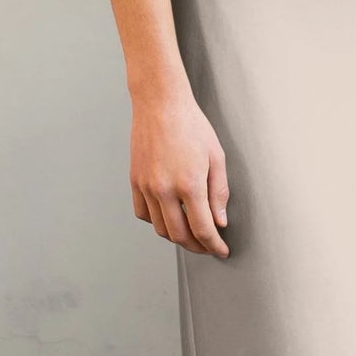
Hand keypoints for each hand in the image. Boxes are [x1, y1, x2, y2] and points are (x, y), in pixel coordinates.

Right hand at [130, 88, 230, 256]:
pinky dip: (157, 222)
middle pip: (180, 235)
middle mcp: (164, 189)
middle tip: (209, 246)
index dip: (214, 245)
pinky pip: (143, 213)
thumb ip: (219, 193)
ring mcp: (146, 186)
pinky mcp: (135, 181)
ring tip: (191, 233)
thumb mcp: (217, 157)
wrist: (160, 104)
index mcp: (189, 184)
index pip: (203, 229)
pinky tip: (169, 217)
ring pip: (160, 228)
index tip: (221, 251)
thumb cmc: (192, 126)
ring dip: (177, 237)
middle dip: (197, 246)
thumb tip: (219, 221)